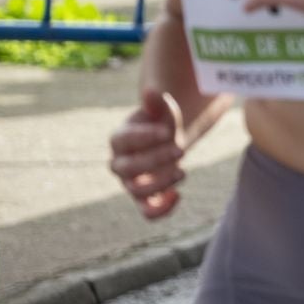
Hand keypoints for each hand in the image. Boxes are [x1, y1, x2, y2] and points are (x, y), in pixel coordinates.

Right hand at [108, 90, 185, 220]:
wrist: (166, 140)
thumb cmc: (160, 122)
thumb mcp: (161, 109)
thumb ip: (157, 103)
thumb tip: (151, 91)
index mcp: (120, 139)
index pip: (124, 140)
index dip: (144, 137)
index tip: (167, 131)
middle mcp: (120, 163)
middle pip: (128, 168)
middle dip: (155, 160)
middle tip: (181, 150)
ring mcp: (131, 182)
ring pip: (136, 191)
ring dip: (159, 184)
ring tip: (182, 172)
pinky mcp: (145, 197)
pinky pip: (147, 212)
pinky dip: (160, 210)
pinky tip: (177, 196)